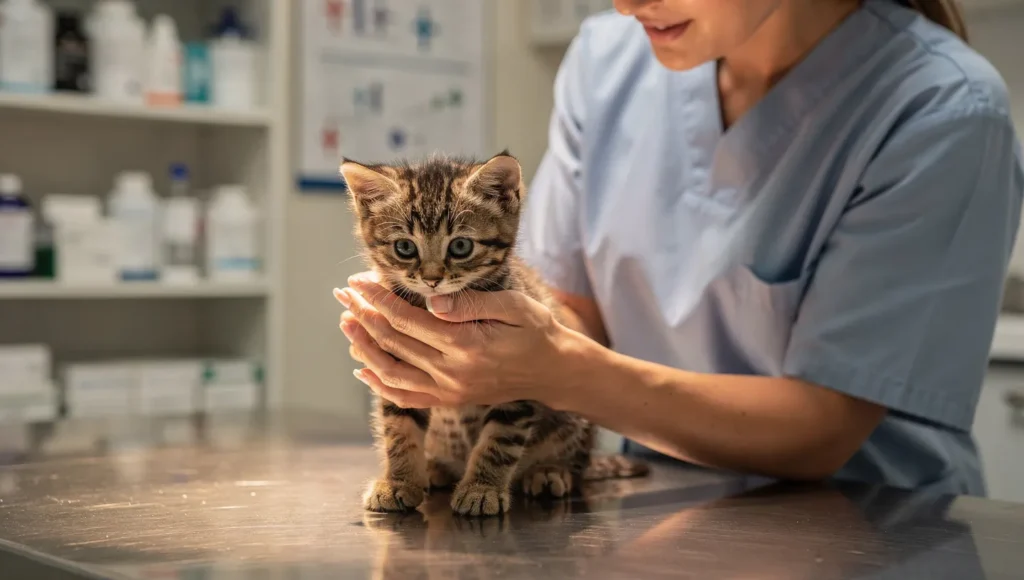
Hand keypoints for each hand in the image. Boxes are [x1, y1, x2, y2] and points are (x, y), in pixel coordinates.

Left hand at [334, 272, 572, 408]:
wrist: (554, 372)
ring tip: (346, 323)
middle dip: (363, 315)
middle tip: (343, 294)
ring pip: (391, 372)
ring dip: (364, 347)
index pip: (407, 320)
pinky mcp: (450, 400)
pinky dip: (379, 384)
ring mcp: (449, 391)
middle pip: (393, 342)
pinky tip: (362, 368)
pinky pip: (406, 397)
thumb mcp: (514, 306)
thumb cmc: (536, 331)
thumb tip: (432, 300)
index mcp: (466, 345)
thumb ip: (472, 303)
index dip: (378, 298)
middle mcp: (453, 373)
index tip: (358, 280)